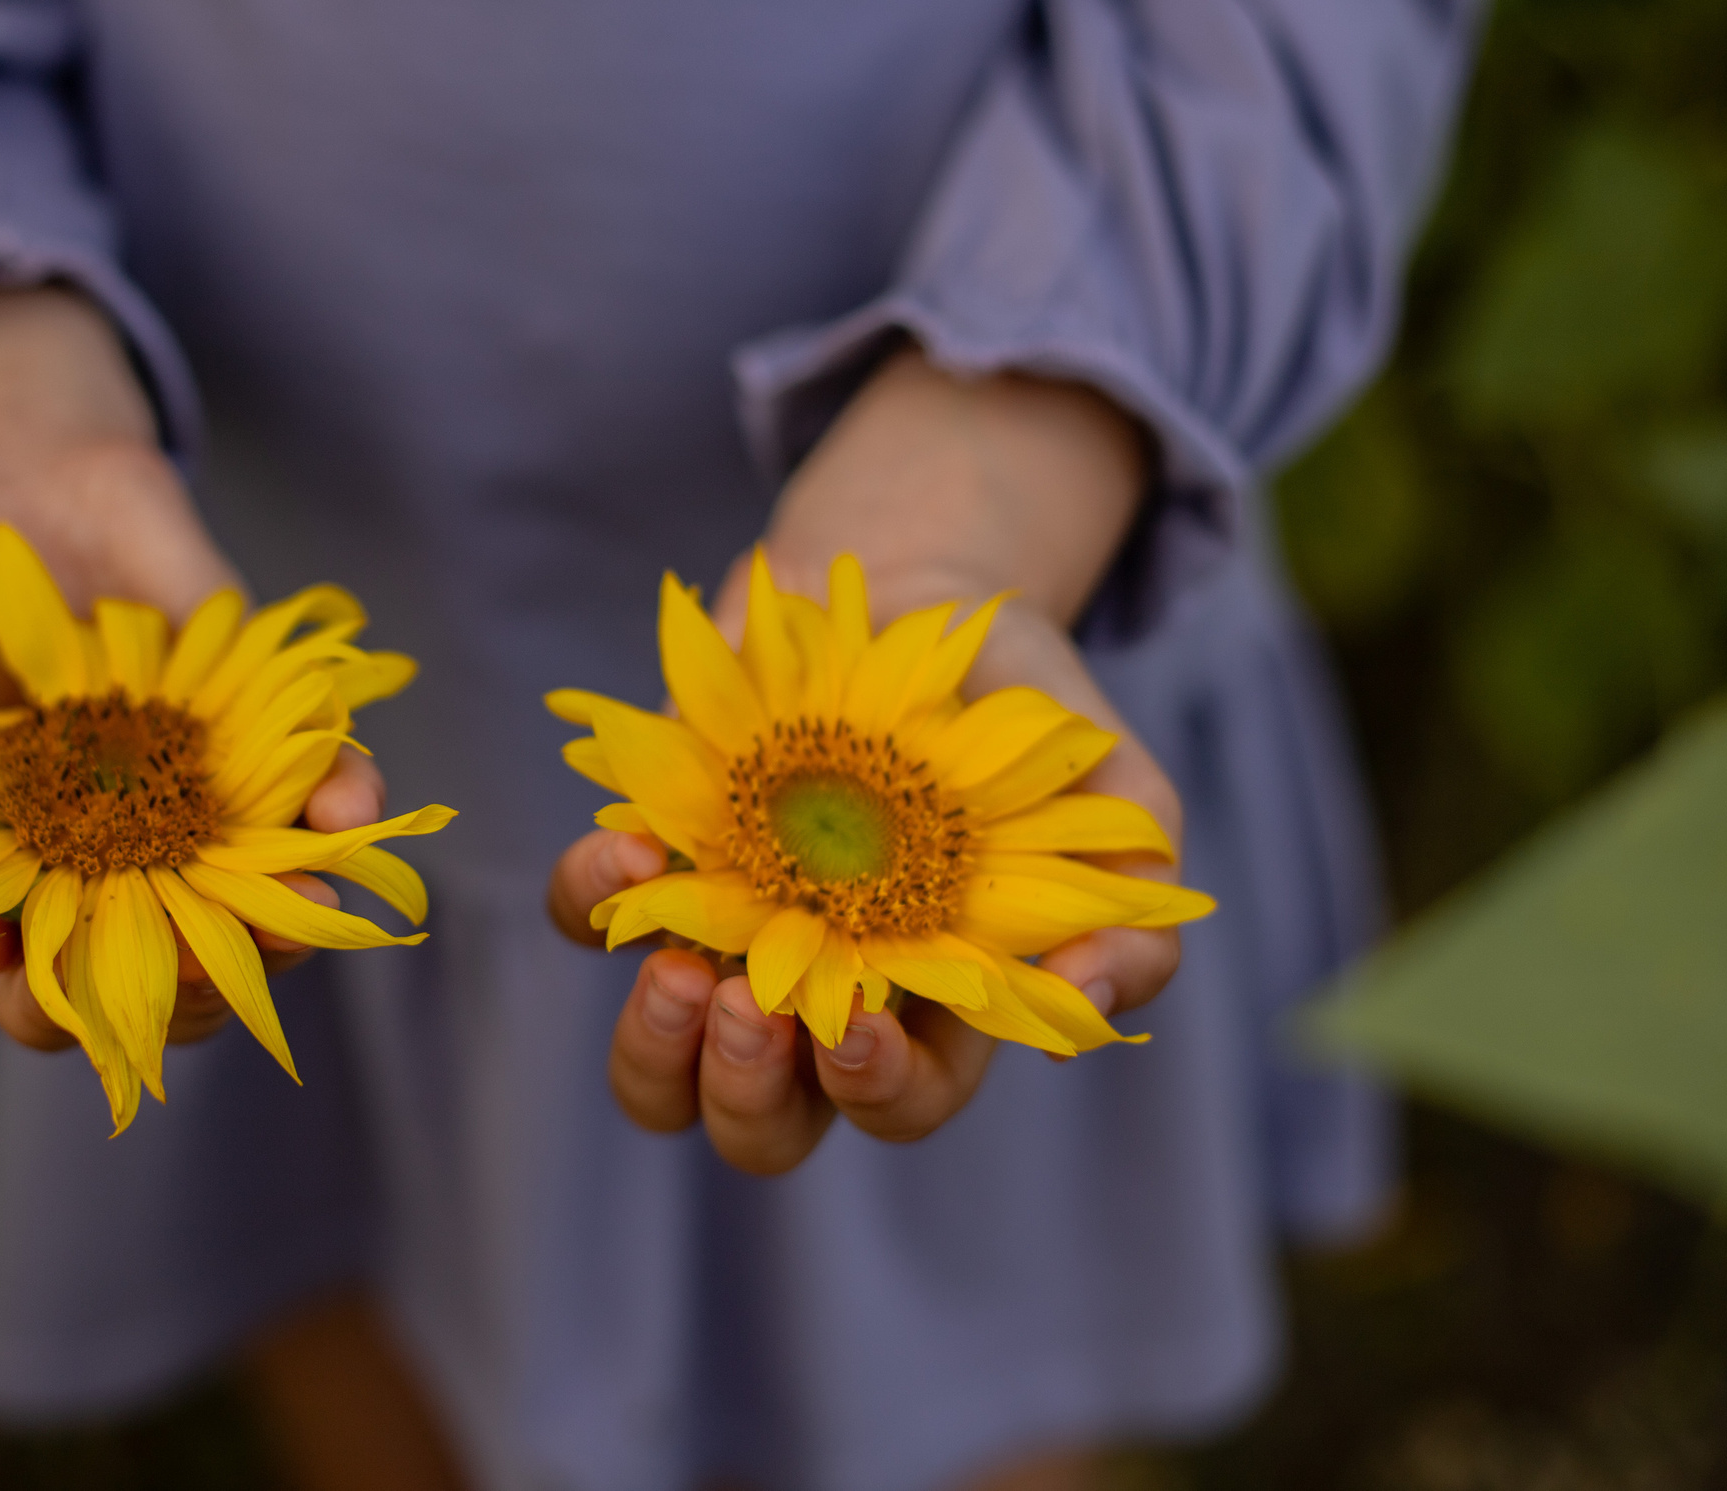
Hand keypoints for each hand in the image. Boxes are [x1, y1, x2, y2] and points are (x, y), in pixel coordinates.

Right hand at [0, 281, 382, 1050]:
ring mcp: (198, 806)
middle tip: (210, 958)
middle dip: (206, 985)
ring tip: (306, 897)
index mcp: (16, 895)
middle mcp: (120, 868)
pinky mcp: (267, 734)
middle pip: (181, 980)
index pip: (51, 1002)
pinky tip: (346, 804)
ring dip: (301, 918)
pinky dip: (348, 801)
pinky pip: (329, 788)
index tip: (37, 958)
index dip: (53, 1007)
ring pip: (273, 907)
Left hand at [545, 348, 1185, 1173]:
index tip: (852, 1036)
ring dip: (652, 1047)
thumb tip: (1091, 998)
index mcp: (931, 1011)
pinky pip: (590, 918)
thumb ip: (1136, 908)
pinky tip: (633, 844)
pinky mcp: (655, 863)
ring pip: (658, 1071)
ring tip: (676, 968)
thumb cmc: (1024, 720)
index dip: (875, 1093)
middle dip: (745, 1096)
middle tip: (747, 1013)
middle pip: (762, 1127)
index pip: (898, 1103)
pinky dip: (593, 895)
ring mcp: (726, 940)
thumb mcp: (1120, 800)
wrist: (917, 598)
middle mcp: (815, 1002)